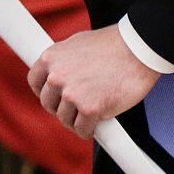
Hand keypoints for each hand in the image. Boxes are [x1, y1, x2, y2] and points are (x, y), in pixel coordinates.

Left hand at [27, 24, 158, 138]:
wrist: (139, 49)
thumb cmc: (114, 44)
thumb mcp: (78, 43)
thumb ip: (64, 59)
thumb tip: (57, 70)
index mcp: (51, 57)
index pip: (35, 82)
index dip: (46, 91)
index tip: (55, 96)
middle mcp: (56, 76)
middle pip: (48, 103)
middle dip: (62, 107)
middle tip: (78, 106)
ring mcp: (72, 94)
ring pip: (64, 118)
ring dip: (76, 120)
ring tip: (90, 114)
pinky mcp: (89, 109)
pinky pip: (82, 129)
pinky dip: (88, 130)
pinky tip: (96, 125)